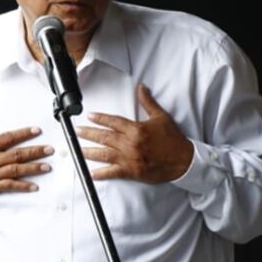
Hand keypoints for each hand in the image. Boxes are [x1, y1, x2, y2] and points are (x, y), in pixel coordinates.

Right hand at [0, 101, 53, 196]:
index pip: (8, 138)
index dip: (24, 133)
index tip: (37, 131)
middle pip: (17, 154)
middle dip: (35, 151)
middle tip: (49, 149)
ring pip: (16, 170)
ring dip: (33, 168)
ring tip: (47, 166)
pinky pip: (9, 186)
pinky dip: (22, 186)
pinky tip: (34, 186)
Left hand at [76, 84, 192, 182]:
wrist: (184, 161)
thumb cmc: (173, 139)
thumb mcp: (161, 117)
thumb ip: (148, 102)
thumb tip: (141, 87)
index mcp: (136, 129)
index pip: (113, 121)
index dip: (100, 118)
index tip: (89, 116)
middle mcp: (130, 143)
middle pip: (104, 137)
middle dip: (88, 134)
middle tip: (77, 131)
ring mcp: (129, 158)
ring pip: (104, 154)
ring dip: (89, 152)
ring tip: (77, 150)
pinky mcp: (132, 171)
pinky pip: (113, 172)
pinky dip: (101, 173)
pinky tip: (91, 173)